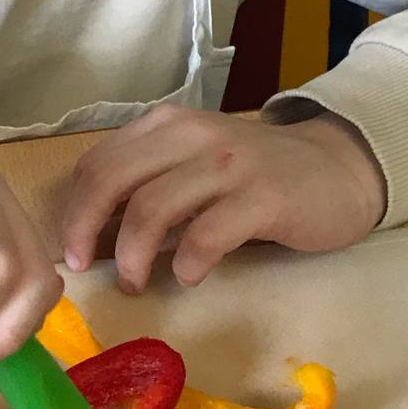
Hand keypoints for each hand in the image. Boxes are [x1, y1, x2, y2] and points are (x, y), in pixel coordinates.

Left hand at [59, 104, 386, 293]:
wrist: (337, 170)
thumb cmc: (255, 176)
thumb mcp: (194, 165)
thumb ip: (149, 184)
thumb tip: (93, 232)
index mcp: (167, 126)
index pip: (98, 162)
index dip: (73, 210)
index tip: (70, 251)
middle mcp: (192, 136)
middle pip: (112, 180)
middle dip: (85, 229)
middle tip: (84, 268)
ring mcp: (229, 164)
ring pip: (152, 207)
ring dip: (132, 255)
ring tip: (135, 282)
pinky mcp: (265, 197)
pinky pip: (207, 233)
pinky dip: (187, 261)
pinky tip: (189, 277)